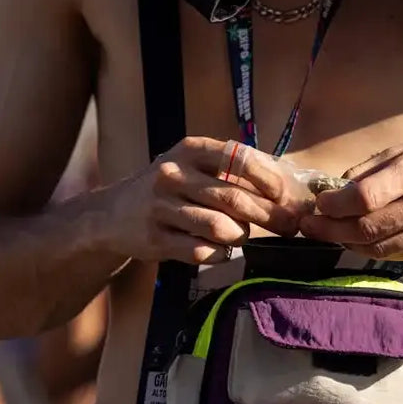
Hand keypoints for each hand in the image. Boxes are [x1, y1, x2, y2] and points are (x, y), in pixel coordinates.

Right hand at [98, 137, 297, 264]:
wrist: (112, 213)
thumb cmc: (170, 187)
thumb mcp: (196, 166)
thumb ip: (235, 171)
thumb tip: (285, 187)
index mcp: (191, 150)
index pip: (239, 159)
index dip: (268, 179)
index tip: (285, 195)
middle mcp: (174, 173)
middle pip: (233, 198)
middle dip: (268, 215)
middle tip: (289, 227)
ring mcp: (160, 206)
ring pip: (219, 227)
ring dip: (240, 235)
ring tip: (241, 235)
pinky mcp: (154, 238)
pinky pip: (201, 251)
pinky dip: (219, 253)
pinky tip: (220, 250)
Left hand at [299, 133, 402, 259]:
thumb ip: (376, 166)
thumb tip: (339, 185)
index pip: (365, 197)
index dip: (334, 204)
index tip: (318, 203)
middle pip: (367, 227)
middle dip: (330, 229)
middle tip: (308, 226)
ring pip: (379, 247)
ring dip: (345, 243)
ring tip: (325, 235)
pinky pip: (397, 253)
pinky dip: (371, 249)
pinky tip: (354, 242)